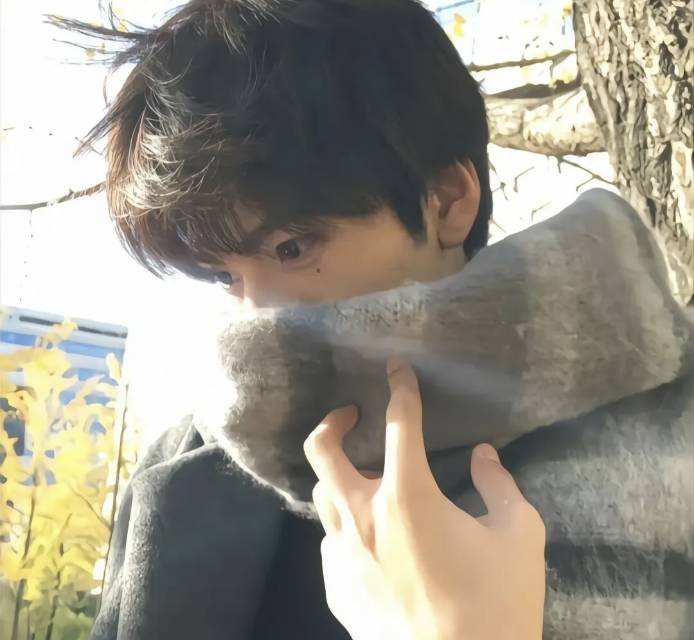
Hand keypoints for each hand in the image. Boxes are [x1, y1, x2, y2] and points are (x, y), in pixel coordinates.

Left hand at [303, 358, 545, 639]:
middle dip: (333, 421)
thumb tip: (486, 456)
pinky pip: (330, 543)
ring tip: (362, 478)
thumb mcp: (519, 538)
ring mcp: (342, 555)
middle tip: (352, 415)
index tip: (396, 368)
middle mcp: (363, 517)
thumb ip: (502, 487)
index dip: (400, 389)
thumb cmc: (495, 607)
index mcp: (408, 497)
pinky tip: (370, 541)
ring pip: (321, 496)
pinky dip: (346, 529)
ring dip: (337, 476)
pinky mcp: (335, 588)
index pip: (401, 424)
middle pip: (322, 450)